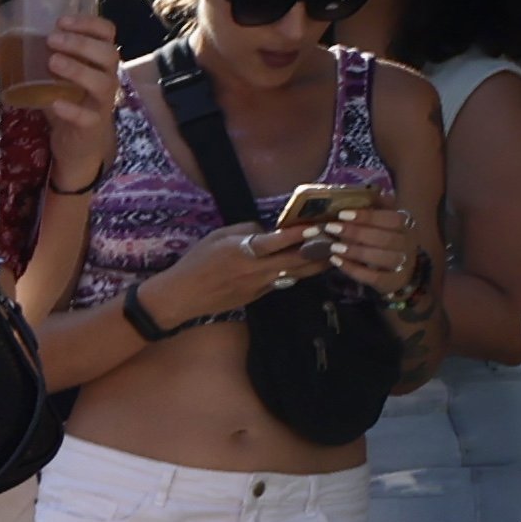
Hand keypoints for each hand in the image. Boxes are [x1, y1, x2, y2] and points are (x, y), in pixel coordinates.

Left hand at [31, 9, 119, 160]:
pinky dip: (72, 109)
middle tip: (51, 39)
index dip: (89, 23)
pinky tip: (54, 103)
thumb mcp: (46, 80)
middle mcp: (106, 77)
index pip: (106, 33)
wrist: (77, 142)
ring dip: (78, 70)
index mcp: (98, 60)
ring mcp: (102, 102)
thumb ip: (23, 65)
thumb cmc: (66, 101)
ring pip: (103, 83)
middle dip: (81, 43)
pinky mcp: (93, 124)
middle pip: (108, 54)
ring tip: (52, 62)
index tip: (60, 21)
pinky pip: (88, 116)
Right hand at [144, 222, 322, 330]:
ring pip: (296, 274)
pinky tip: (310, 268)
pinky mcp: (259, 296)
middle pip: (297, 260)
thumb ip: (245, 230)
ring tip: (334, 254)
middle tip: (337, 239)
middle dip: (319, 249)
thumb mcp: (217, 237)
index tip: (320, 225)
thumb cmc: (196, 262)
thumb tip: (267, 230)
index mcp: (243, 251)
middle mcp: (256, 269)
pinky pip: (284, 282)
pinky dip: (299, 274)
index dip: (301, 233)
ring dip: (317, 264)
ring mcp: (259, 285)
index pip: (278, 241)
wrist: (183, 296)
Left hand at [313, 192, 427, 305]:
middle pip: (386, 238)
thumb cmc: (387, 241)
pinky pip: (373, 277)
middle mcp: (408, 244)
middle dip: (357, 232)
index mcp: (406, 225)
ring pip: (382, 257)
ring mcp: (402, 264)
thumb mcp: (385, 222)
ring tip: (333, 246)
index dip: (368, 216)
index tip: (343, 214)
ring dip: (355, 251)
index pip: (392, 218)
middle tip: (332, 228)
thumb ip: (378, 207)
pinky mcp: (391, 282)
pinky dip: (354, 269)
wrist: (403, 272)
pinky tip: (336, 262)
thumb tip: (370, 189)